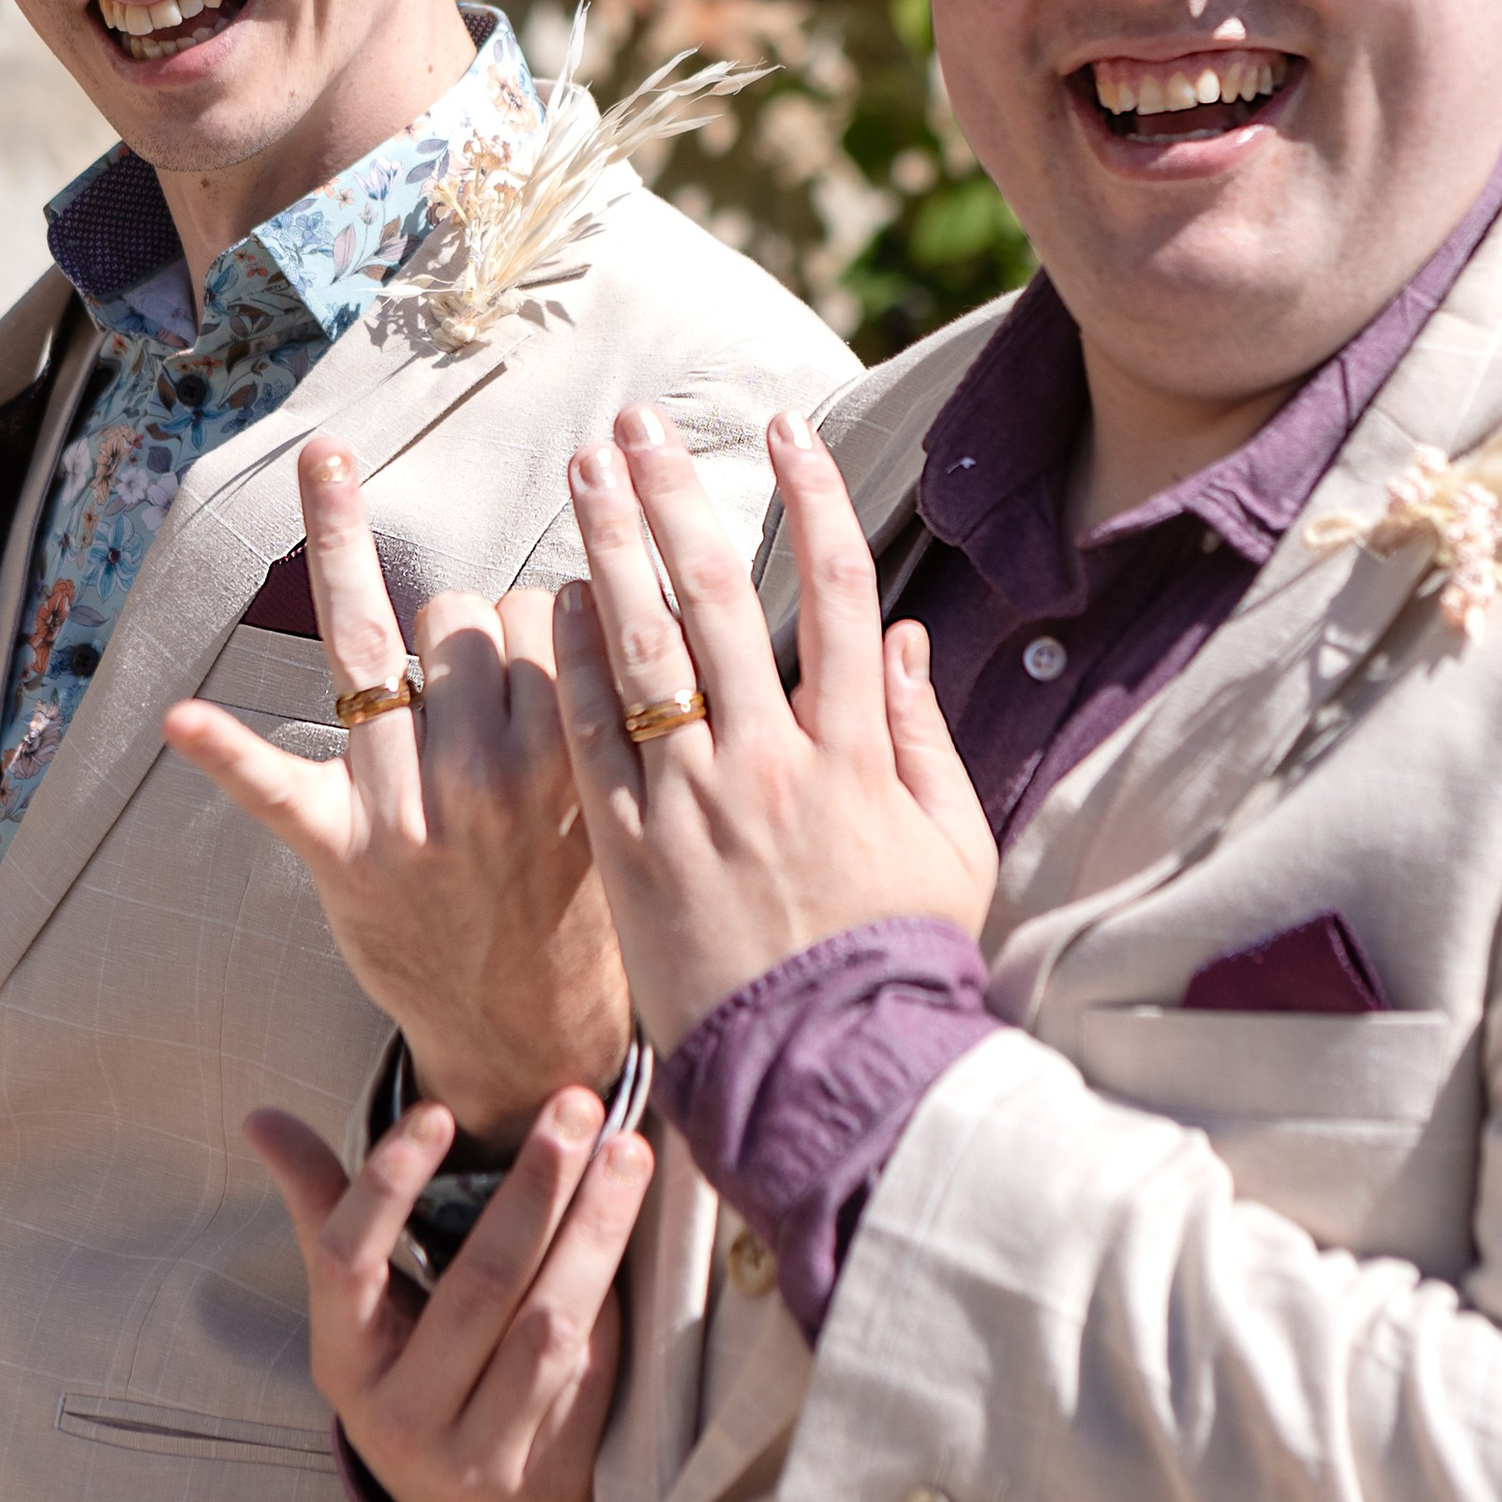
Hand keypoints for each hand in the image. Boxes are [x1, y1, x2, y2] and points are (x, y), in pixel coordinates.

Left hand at [165, 441, 631, 1145]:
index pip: (544, 607)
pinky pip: (274, 786)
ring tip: (410, 657)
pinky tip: (181, 716)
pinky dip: (227, 750)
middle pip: (461, 612)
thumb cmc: (570, 900)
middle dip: (467, 632)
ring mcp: (408, 812)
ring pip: (385, 636)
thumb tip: (589, 586)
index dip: (544, 616)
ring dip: (391, 623)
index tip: (558, 646)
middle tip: (484, 705)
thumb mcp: (608, 798)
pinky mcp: (338, 852)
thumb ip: (590, 700)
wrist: (527, 1035)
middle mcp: (487, 777)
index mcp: (565, 758)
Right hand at [244, 1085, 652, 1501]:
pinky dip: (608, 1293)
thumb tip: (263, 1118)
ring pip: (544, 1324)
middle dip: (532, 1185)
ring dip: (592, 1229)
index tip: (438, 1111)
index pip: (347, 1261)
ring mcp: (471, 1453)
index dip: (388, 1185)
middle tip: (575, 1105)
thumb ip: (326, 1208)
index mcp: (343, 1358)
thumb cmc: (413, 1377)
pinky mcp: (540, 1473)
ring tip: (627, 1152)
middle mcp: (397, 1412)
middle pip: (476, 1285)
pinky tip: (632, 1230)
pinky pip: (582, 1369)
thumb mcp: (361, 1312)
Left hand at [553, 404, 998, 1043]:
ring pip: (645, 652)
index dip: (813, 500)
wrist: (826, 1074)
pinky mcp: (633, 853)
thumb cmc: (897, 961)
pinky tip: (550, 601)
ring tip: (581, 476)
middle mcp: (774, 763)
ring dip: (611, 551)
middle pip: (720, 599)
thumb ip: (924, 736)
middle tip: (637, 428)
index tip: (785, 430)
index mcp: (859, 753)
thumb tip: (902, 639)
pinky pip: (591, 738)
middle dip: (676, 499)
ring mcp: (697, 806)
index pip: (839, 593)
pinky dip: (572, 663)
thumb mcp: (951, 846)